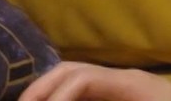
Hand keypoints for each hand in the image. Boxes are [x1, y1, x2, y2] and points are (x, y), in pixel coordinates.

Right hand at [23, 63, 170, 100]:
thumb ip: (110, 94)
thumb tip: (80, 86)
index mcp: (130, 83)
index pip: (80, 78)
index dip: (52, 95)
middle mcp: (122, 78)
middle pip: (70, 72)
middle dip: (39, 90)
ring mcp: (119, 85)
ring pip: (72, 79)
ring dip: (46, 93)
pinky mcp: (118, 94)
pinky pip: (84, 91)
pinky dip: (63, 98)